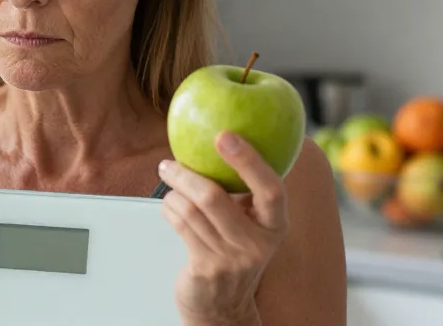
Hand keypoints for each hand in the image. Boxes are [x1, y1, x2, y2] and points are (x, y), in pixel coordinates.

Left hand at [157, 131, 288, 325]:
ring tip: (168, 182)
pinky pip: (180, 225)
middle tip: (170, 162)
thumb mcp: (250, 223)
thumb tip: (220, 138)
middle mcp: (258, 242)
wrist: (224, 305)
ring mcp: (232, 258)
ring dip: (172, 191)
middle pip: (214, 197)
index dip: (249, 160)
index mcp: (275, 224)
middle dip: (185, 174)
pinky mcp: (207, 268)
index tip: (225, 136)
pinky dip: (169, 209)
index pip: (271, 188)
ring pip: (191, 209)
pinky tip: (169, 205)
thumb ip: (243, 191)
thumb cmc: (234, 252)